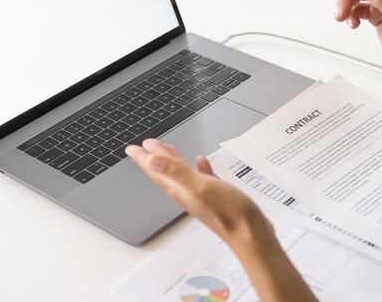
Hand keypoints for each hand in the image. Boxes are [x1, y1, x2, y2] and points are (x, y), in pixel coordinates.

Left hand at [125, 139, 273, 247]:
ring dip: (173, 161)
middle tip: (145, 146)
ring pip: (181, 174)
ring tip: (166, 150)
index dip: (143, 158)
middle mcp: (187, 192)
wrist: (250, 234)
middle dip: (154, 157)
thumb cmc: (228, 213)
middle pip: (165, 171)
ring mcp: (200, 195)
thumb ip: (176, 171)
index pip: (156, 170)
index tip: (132, 148)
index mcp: (180, 189)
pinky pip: (201, 178)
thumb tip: (151, 159)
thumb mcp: (200, 186)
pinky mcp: (215, 196)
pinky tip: (202, 161)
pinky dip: (198, 168)